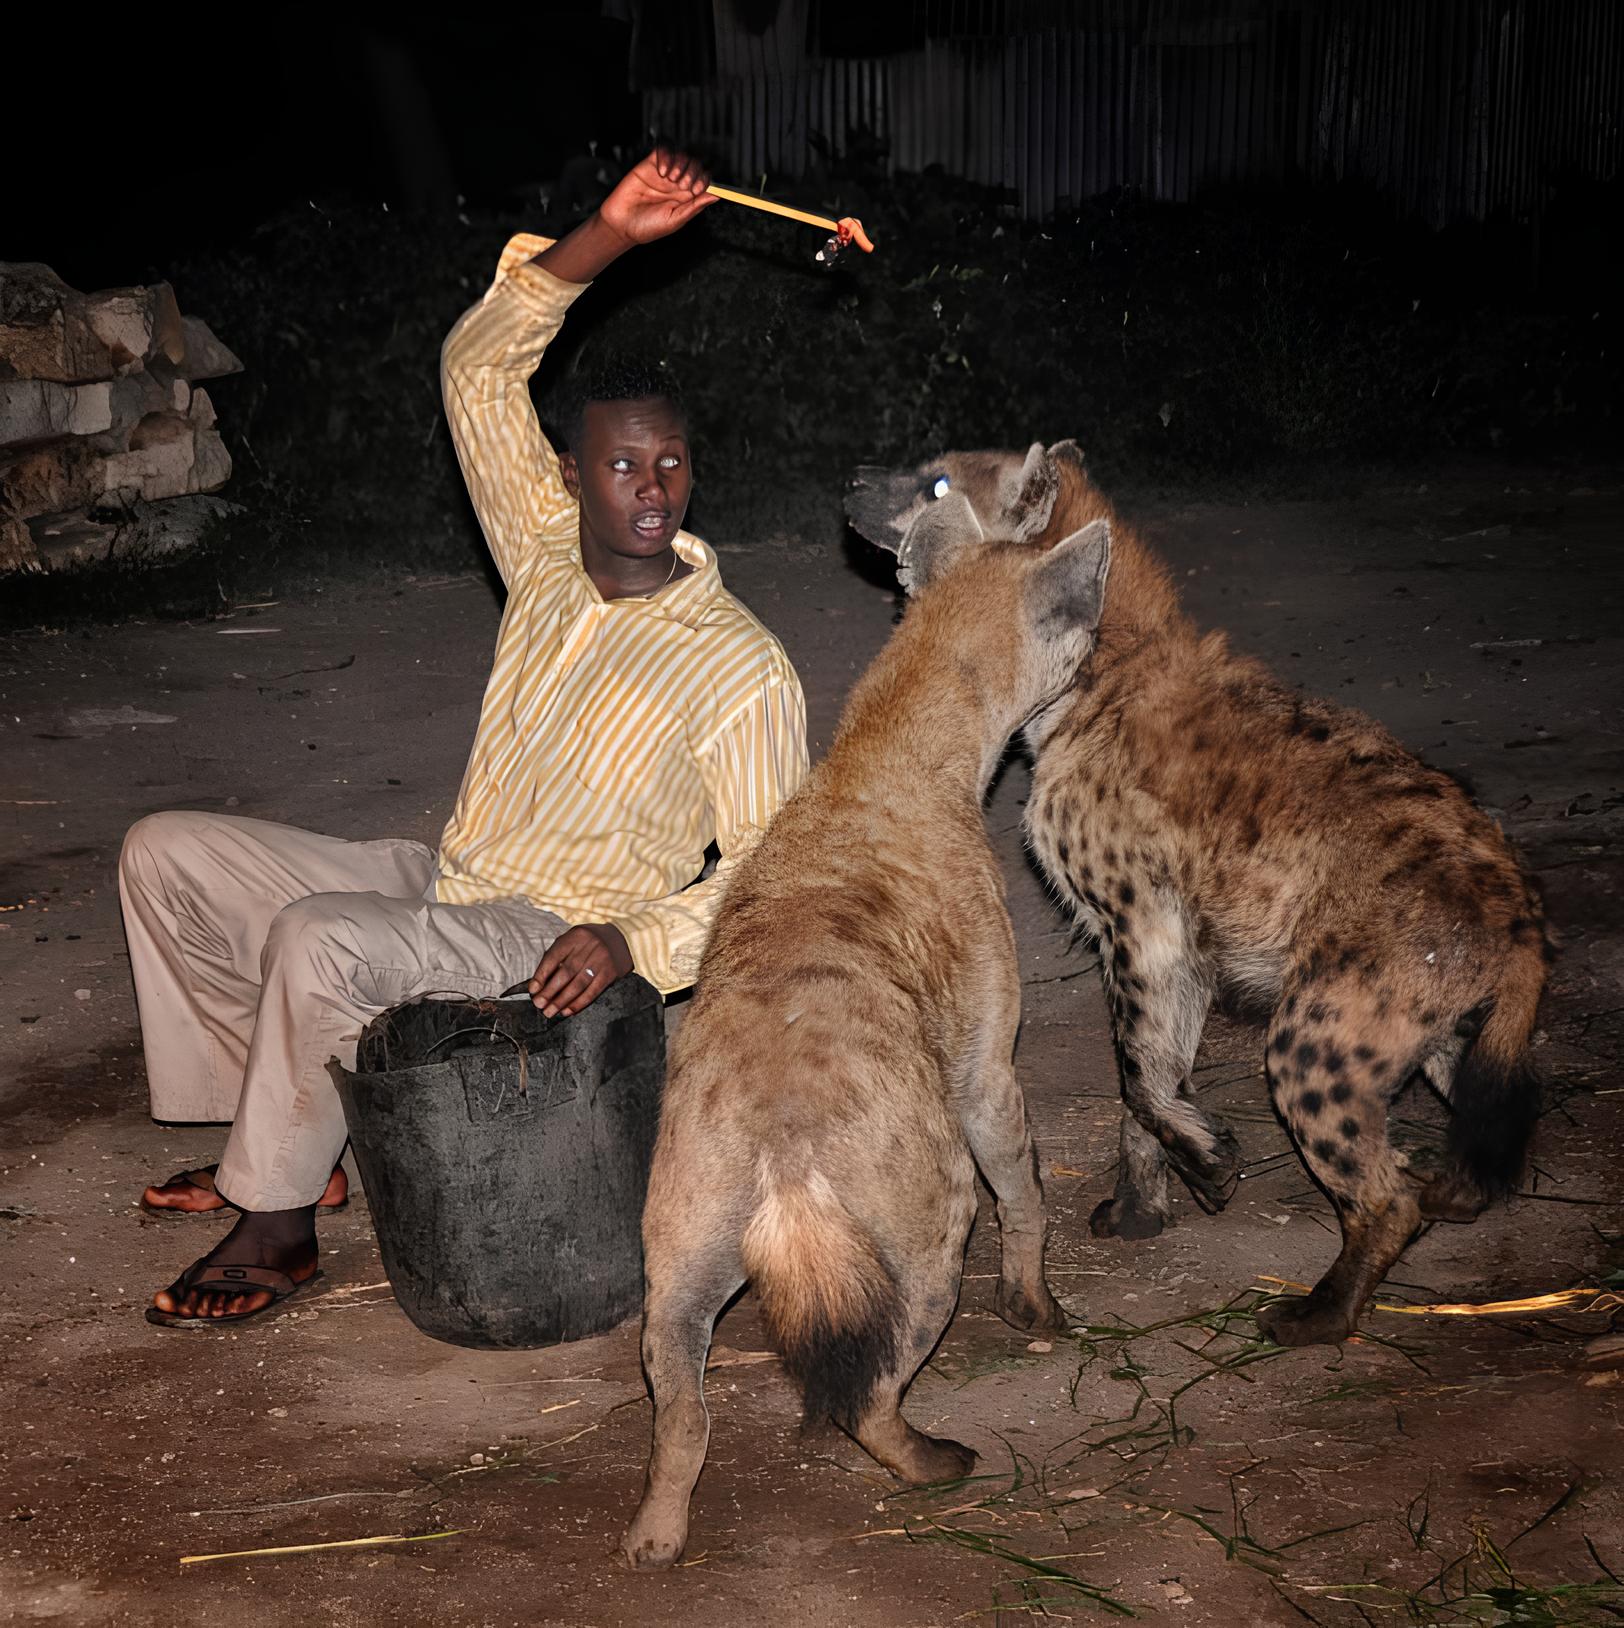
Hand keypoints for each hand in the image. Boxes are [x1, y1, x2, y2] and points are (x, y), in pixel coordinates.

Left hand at [527, 923, 633, 1016]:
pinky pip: (592, 991)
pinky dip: (579, 1003)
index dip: (541, 975)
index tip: (533, 990)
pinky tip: (568, 1011)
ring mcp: (601, 960)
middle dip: (550, 991)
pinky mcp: (610, 973)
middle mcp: (589, 947)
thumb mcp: (574, 941)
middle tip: (539, 1004)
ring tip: (550, 1011)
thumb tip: (540, 983)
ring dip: (562, 1000)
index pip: (554, 956)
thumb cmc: (590, 943)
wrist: (623, 939)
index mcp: (575, 936)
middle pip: (566, 972)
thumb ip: (558, 956)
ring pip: (578, 984)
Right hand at [597, 149, 715, 248]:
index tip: (697, 190)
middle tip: (682, 185)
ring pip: (681, 156)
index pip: (704, 181)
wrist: (621, 224)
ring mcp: (664, 174)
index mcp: (686, 198)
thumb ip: (695, 207)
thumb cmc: (647, 227)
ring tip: (671, 179)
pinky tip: (662, 172)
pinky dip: (666, 157)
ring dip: (680, 164)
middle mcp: (677, 184)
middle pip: (695, 166)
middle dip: (693, 172)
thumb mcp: (675, 221)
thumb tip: (716, 196)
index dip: (705, 181)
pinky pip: (663, 151)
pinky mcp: (650, 165)